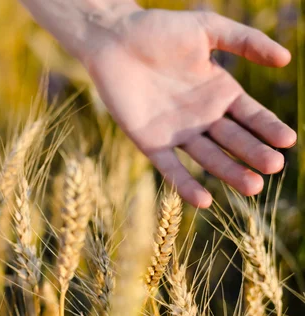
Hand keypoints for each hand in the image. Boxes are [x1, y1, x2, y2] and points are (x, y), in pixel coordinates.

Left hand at [82, 7, 295, 206]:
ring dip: (229, 172)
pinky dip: (185, 185)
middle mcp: (201, 116)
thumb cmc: (158, 30)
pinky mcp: (150, 142)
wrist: (113, 39)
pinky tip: (204, 201)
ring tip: (253, 187)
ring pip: (208, 157)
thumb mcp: (206, 29)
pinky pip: (170, 167)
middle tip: (273, 167)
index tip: (288, 142)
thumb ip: (245, 41)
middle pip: (233, 140)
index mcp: (218, 92)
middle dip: (254, 154)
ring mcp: (177, 132)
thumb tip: (285, 59)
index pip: (251, 116)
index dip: (268, 128)